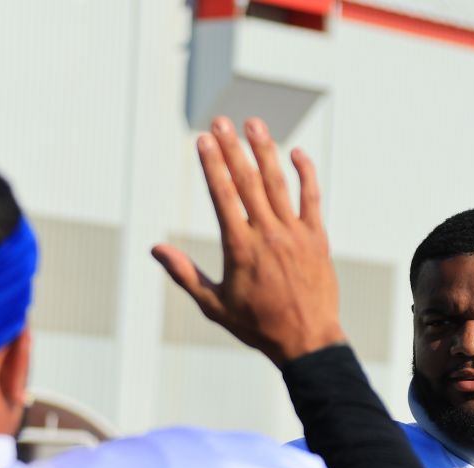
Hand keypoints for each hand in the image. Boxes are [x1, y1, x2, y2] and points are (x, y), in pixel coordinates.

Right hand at [152, 116, 344, 366]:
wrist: (307, 340)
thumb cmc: (257, 325)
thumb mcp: (214, 305)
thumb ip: (185, 274)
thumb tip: (155, 249)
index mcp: (240, 248)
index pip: (223, 197)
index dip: (213, 165)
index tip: (203, 141)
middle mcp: (268, 235)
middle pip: (248, 182)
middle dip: (232, 149)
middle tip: (220, 121)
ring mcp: (295, 234)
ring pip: (279, 184)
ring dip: (266, 151)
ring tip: (254, 124)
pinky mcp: (318, 238)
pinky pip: (312, 199)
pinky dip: (306, 174)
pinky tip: (296, 153)